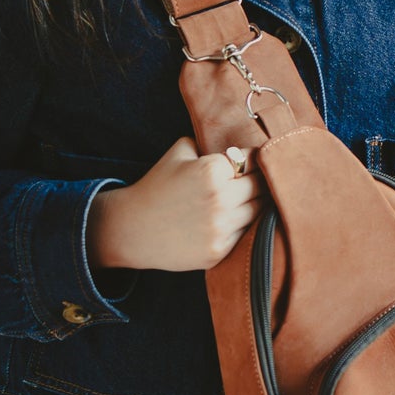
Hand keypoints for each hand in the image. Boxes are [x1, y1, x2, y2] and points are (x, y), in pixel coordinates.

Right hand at [88, 137, 262, 272]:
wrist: (131, 229)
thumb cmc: (157, 187)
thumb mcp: (178, 152)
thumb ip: (208, 143)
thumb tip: (238, 147)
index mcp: (212, 170)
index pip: (253, 159)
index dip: (254, 159)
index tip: (252, 161)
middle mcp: (220, 199)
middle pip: (262, 186)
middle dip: (260, 180)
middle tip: (257, 179)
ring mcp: (220, 228)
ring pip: (259, 210)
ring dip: (256, 203)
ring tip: (248, 198)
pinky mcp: (219, 251)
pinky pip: (246, 234)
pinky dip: (244, 225)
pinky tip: (233, 219)